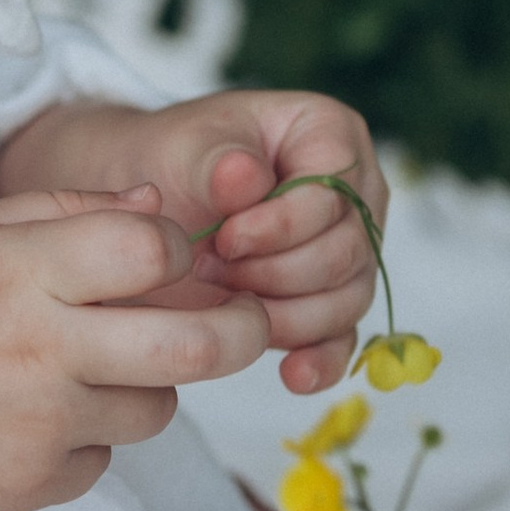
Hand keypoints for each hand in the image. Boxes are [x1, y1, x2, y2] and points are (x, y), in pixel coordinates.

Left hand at [0, 91, 384, 394]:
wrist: (154, 200)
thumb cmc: (176, 159)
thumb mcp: (186, 145)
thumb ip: (216, 160)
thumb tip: (244, 175)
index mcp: (330, 135)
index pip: (337, 190)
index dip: (285, 223)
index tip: (225, 236)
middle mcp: (355, 193)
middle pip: (346, 251)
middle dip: (275, 272)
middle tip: (211, 269)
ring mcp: (349, 250)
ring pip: (347, 300)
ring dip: (284, 314)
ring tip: (222, 303)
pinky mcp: (330, 300)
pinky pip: (343, 338)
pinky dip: (320, 360)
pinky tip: (292, 375)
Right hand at [0, 189, 271, 510]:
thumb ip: (58, 210)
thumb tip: (159, 206)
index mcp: (16, 270)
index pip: (151, 249)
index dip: (173, 247)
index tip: (161, 254)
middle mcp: (39, 349)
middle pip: (197, 344)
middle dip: (241, 330)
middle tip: (244, 322)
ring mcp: (40, 425)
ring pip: (158, 407)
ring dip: (146, 382)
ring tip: (80, 365)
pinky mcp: (34, 484)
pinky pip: (105, 457)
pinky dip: (87, 436)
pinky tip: (27, 413)